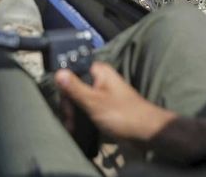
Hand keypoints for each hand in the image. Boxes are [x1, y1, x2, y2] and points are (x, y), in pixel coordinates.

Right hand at [55, 62, 176, 143]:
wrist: (146, 133)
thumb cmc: (122, 115)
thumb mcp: (94, 102)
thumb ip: (75, 88)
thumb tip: (58, 72)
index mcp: (99, 72)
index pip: (72, 73)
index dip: (65, 90)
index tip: (65, 109)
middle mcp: (101, 79)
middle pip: (74, 88)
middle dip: (69, 107)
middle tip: (69, 122)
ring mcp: (103, 93)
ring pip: (80, 100)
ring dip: (74, 114)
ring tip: (72, 128)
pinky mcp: (106, 106)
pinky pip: (88, 108)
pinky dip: (82, 117)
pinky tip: (77, 128)